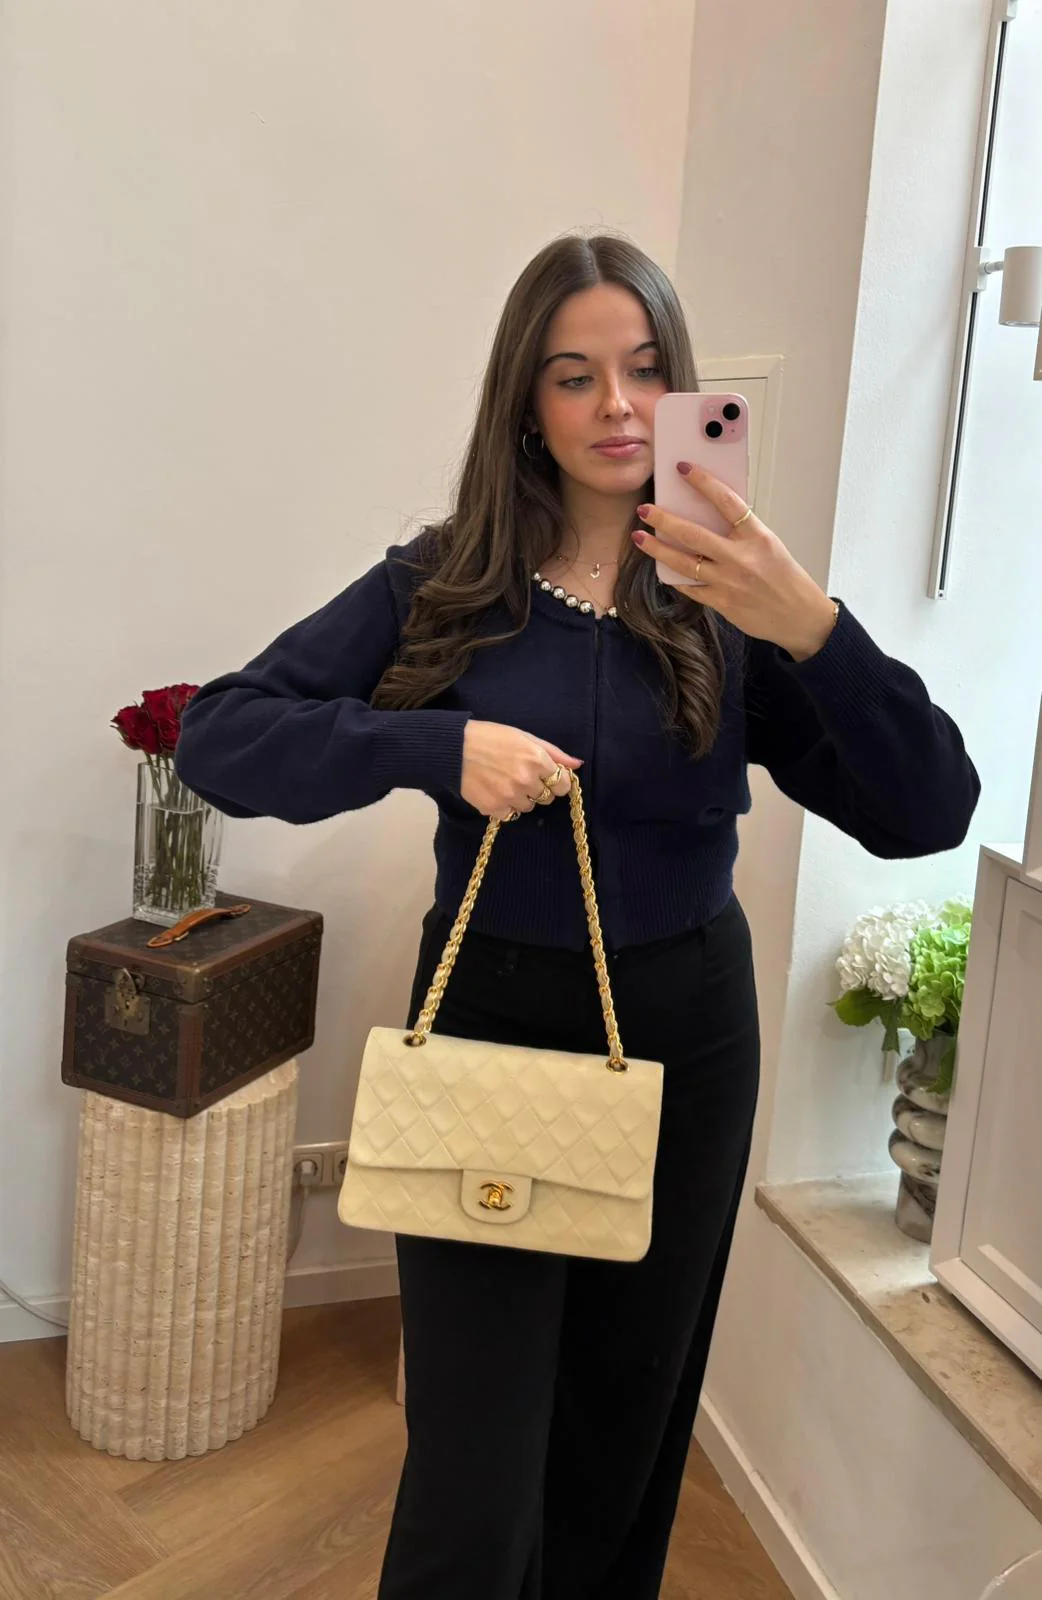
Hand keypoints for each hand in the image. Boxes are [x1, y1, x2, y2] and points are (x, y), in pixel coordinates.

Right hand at [461, 722, 579, 820]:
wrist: (454, 748)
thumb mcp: (524, 736)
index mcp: (536, 759)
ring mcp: (510, 796)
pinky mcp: (493, 808)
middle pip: (547, 797)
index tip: (549, 778)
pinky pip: (509, 814)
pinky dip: (504, 806)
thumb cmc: (489, 737)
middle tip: (522, 775)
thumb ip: (553, 753)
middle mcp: (526, 780)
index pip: (563, 784)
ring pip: (528, 806)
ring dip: (522, 798)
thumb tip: (578, 765)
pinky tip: (494, 790)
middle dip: (539, 788)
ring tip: (505, 781)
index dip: (558, 781)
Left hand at [633, 463, 837, 660]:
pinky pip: (691, 587)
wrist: (799, 616)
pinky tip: (664, 568)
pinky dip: (676, 577)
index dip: (703, 482)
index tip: (684, 469)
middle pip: (694, 534)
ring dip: (658, 549)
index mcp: (757, 536)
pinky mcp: (722, 603)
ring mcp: (729, 582)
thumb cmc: (786, 578)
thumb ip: (742, 532)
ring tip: (641, 538)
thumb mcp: (769, 546)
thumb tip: (711, 515)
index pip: (726, 501)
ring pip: (684, 562)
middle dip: (664, 520)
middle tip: (645, 510)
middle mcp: (741, 558)